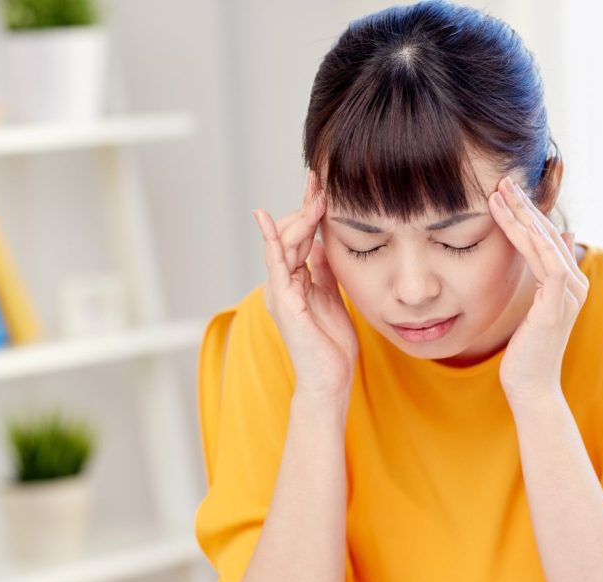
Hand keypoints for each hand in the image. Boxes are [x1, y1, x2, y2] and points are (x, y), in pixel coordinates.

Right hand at [253, 171, 358, 396]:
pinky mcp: (285, 302)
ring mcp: (281, 291)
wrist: (330, 380)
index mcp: (297, 280)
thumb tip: (324, 243)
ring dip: (301, 216)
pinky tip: (268, 220)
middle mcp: (284, 282)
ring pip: (285, 244)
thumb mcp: (333, 297)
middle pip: (291, 234)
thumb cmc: (331, 345)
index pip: (301, 236)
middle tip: (320, 179)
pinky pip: (277, 266)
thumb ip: (325, 271)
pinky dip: (273, 241)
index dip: (311, 209)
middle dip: (306, 205)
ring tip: (317, 194)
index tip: (323, 184)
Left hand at [488, 175, 588, 400]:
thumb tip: (561, 239)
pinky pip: (546, 266)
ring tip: (500, 194)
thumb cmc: (526, 351)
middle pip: (547, 234)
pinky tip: (514, 223)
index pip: (546, 237)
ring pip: (544, 244)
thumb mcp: (534, 307)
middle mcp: (574, 283)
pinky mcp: (555, 308)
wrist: (531, 387)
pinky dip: (530, 242)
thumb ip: (545, 276)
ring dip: (521, 217)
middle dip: (524, 205)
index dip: (527, 212)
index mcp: (568, 281)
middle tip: (502, 180)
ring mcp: (567, 295)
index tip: (504, 190)